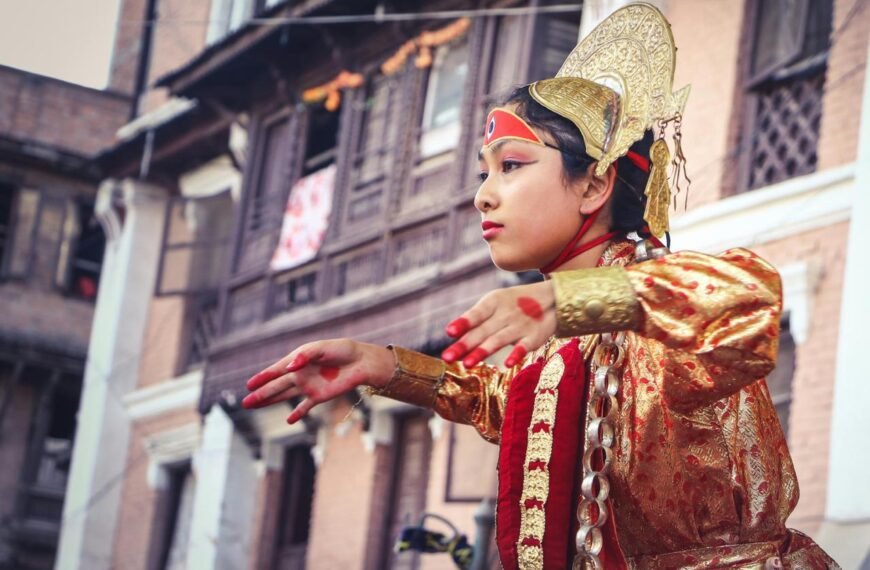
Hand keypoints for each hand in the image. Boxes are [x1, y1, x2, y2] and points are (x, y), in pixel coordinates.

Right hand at [242, 339, 393, 423]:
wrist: (361, 362)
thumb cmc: (341, 350)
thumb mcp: (322, 348)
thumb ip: (305, 356)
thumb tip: (289, 368)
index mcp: (297, 360)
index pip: (275, 371)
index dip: (262, 378)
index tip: (249, 385)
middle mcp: (300, 374)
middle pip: (276, 386)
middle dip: (261, 394)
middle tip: (245, 402)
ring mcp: (308, 386)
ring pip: (285, 397)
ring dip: (270, 402)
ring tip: (255, 407)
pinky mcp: (319, 396)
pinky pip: (305, 407)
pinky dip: (298, 414)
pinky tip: (289, 421)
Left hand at [442, 280, 555, 367]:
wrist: (553, 297)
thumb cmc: (514, 304)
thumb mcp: (495, 304)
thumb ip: (476, 321)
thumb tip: (453, 339)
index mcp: (493, 302)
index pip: (476, 313)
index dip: (463, 322)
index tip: (449, 332)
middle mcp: (505, 313)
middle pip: (482, 331)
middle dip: (465, 344)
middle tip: (447, 357)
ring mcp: (520, 325)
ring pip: (499, 340)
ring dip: (483, 351)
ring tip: (467, 364)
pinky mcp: (534, 337)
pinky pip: (524, 346)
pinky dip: (517, 354)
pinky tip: (508, 364)